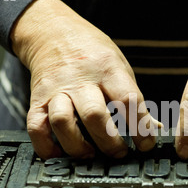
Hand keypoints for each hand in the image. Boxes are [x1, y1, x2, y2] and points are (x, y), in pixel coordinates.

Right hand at [11, 0, 156, 158]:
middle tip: (119, 154)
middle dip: (110, 142)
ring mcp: (56, 89)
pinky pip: (35, 127)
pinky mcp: (37, 99)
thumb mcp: (119, 66)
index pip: (128, 100)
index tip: (146, 145)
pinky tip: (60, 154)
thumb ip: (132, 97)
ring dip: (78, 146)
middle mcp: (81, 79)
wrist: (54, 31)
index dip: (140, 127)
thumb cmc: (93, 53)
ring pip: (62, 122)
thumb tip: (153, 127)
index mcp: (108, 69)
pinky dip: (46, 147)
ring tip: (90, 155)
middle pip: (95, 115)